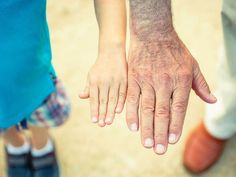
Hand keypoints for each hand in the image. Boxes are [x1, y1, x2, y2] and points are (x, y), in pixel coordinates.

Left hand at [80, 46, 126, 126]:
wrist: (112, 52)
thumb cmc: (100, 66)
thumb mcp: (91, 74)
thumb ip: (88, 87)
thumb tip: (81, 96)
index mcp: (95, 81)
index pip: (94, 98)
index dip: (94, 110)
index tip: (94, 121)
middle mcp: (104, 81)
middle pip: (103, 100)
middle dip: (102, 113)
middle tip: (102, 125)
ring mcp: (115, 80)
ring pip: (112, 98)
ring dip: (111, 111)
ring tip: (109, 121)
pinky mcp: (124, 79)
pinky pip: (122, 92)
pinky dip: (121, 102)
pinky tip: (119, 111)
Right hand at [126, 30, 216, 153]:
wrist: (153, 34)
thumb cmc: (175, 50)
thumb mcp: (192, 65)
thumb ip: (201, 85)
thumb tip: (212, 101)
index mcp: (180, 80)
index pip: (179, 108)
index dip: (175, 125)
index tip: (172, 140)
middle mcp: (164, 82)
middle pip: (162, 112)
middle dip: (161, 133)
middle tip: (159, 150)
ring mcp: (147, 80)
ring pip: (147, 108)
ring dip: (146, 128)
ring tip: (147, 143)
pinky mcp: (134, 78)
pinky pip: (132, 99)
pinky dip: (131, 114)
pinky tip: (132, 127)